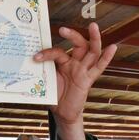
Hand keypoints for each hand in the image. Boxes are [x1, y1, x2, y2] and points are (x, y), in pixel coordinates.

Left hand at [34, 22, 116, 139]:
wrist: (61, 113)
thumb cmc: (54, 95)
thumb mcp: (46, 82)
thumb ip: (41, 73)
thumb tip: (24, 65)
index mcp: (63, 64)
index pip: (57, 53)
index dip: (46, 54)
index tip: (35, 58)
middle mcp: (75, 64)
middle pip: (78, 45)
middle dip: (72, 35)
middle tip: (62, 29)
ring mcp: (83, 71)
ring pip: (91, 51)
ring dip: (94, 38)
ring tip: (94, 26)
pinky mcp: (88, 80)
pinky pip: (99, 67)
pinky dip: (107, 58)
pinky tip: (113, 47)